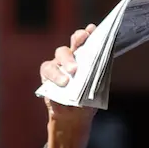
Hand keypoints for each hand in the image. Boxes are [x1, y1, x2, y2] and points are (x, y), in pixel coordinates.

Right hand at [39, 24, 97, 147]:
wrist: (73, 118)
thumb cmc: (87, 101)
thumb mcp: (96, 89)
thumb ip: (97, 75)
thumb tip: (101, 63)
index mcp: (86, 58)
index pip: (87, 42)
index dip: (89, 33)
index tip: (92, 29)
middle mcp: (72, 57)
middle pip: (74, 43)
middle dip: (78, 40)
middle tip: (83, 40)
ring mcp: (59, 64)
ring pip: (60, 53)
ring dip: (67, 60)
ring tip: (73, 71)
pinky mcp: (47, 74)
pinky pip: (48, 69)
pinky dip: (56, 75)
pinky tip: (63, 82)